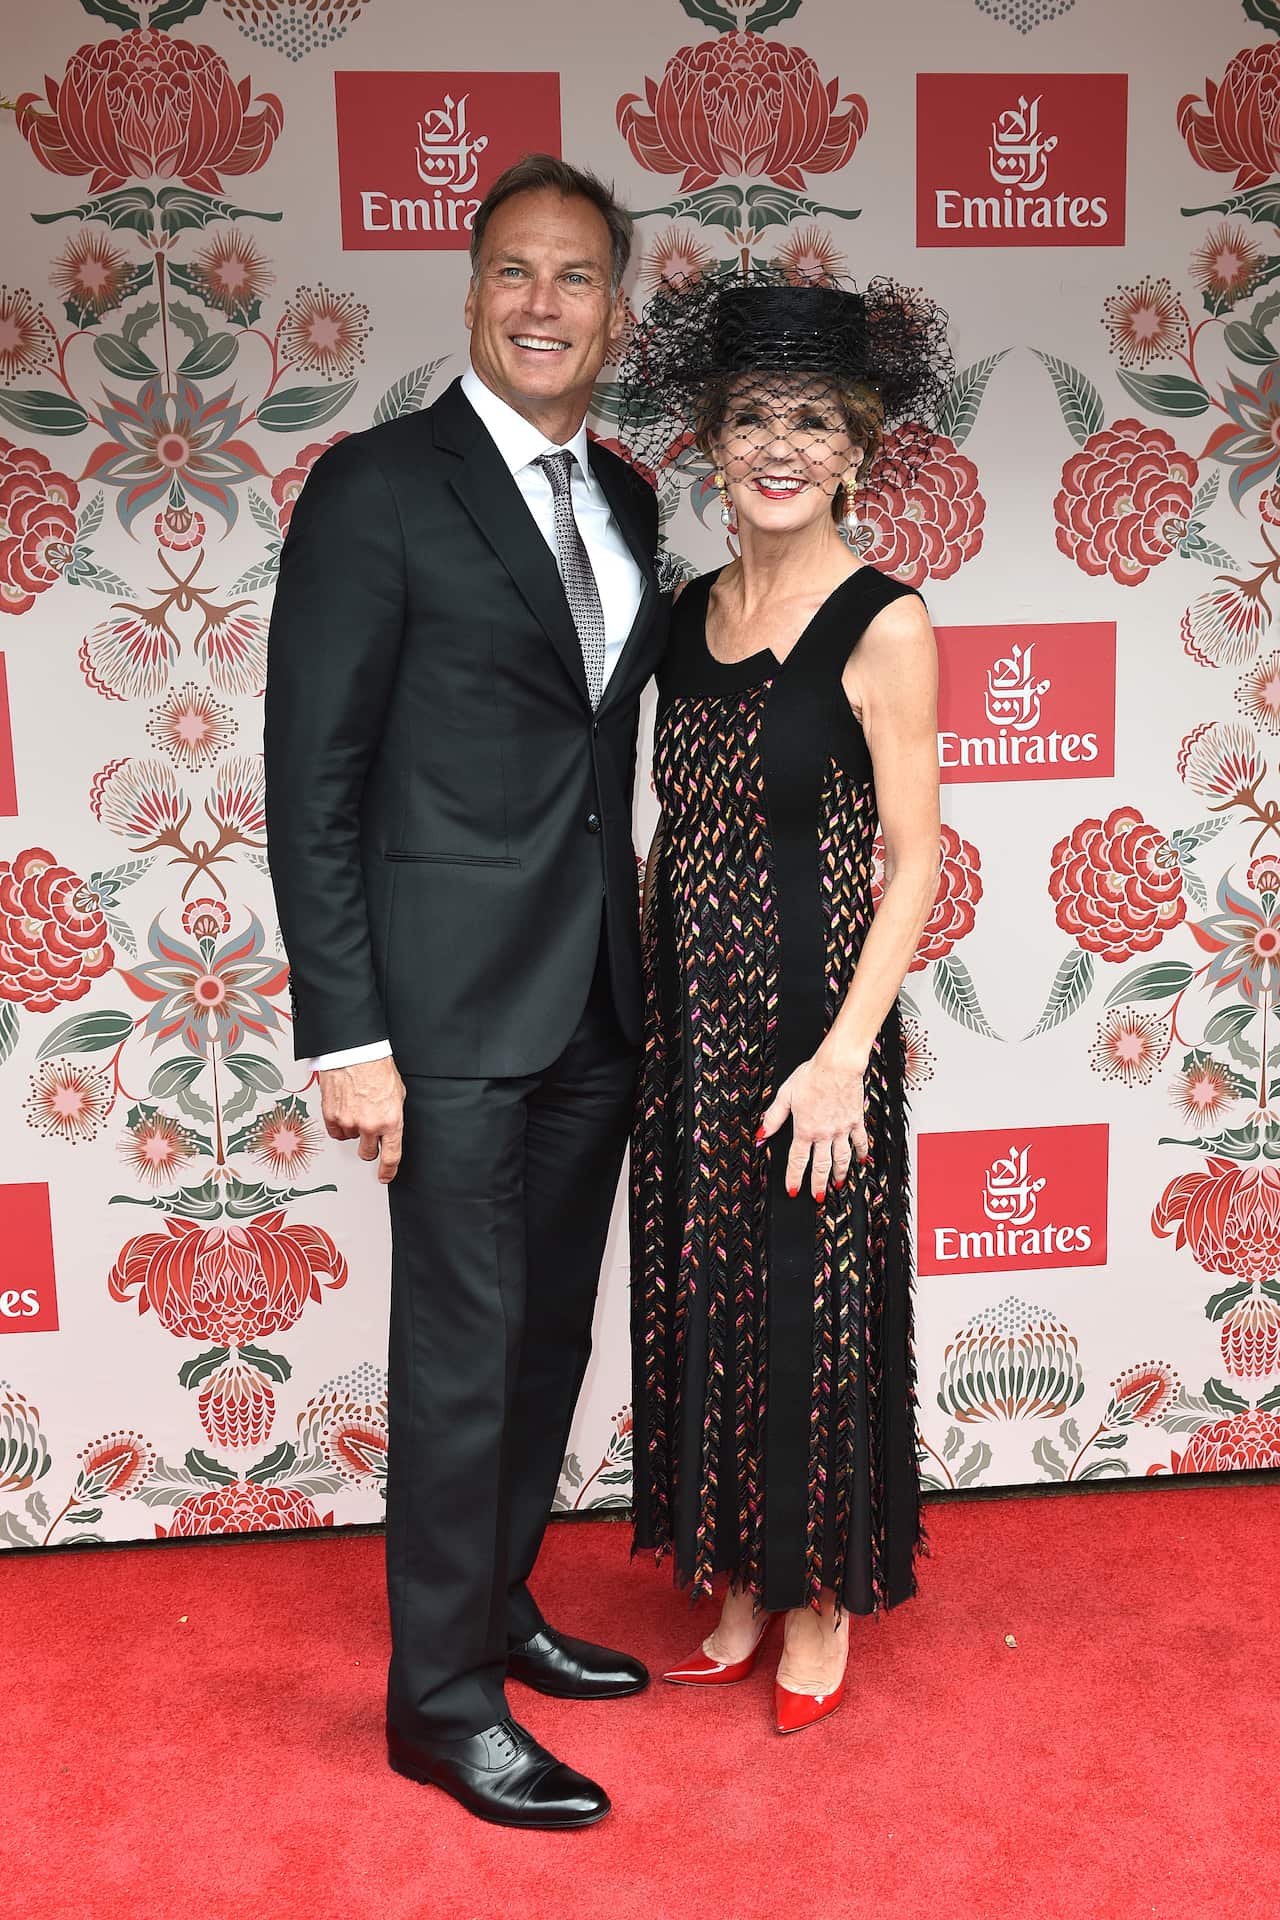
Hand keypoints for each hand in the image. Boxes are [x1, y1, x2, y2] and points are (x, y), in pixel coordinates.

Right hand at [317, 1055, 405, 1183]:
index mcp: (391, 1121)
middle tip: (369, 1133)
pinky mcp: (332, 1116)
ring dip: (354, 1130)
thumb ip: (393, 1115)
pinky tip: (344, 1109)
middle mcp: (369, 1125)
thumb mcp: (398, 1094)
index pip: (391, 1156)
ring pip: (350, 1139)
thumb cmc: (377, 1068)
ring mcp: (349, 1122)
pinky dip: (339, 1125)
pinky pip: (335, 1132)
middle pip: (368, 1153)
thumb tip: (390, 1127)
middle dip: (369, 1147)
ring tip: (357, 1108)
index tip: (385, 1176)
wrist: (355, 1053)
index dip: (388, 1170)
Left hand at [758, 1051, 867, 1201]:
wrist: (838, 1065)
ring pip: (841, 1159)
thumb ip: (773, 1117)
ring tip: (838, 1185)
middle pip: (821, 1166)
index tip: (793, 1189)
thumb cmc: (812, 1076)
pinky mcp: (856, 1121)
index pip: (797, 1160)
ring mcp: (842, 1129)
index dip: (794, 1177)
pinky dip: (861, 1153)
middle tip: (818, 1197)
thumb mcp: (785, 1095)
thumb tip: (761, 1134)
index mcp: (805, 1129)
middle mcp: (824, 1133)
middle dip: (818, 1184)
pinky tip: (862, 1161)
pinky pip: (860, 1141)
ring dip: (839, 1174)